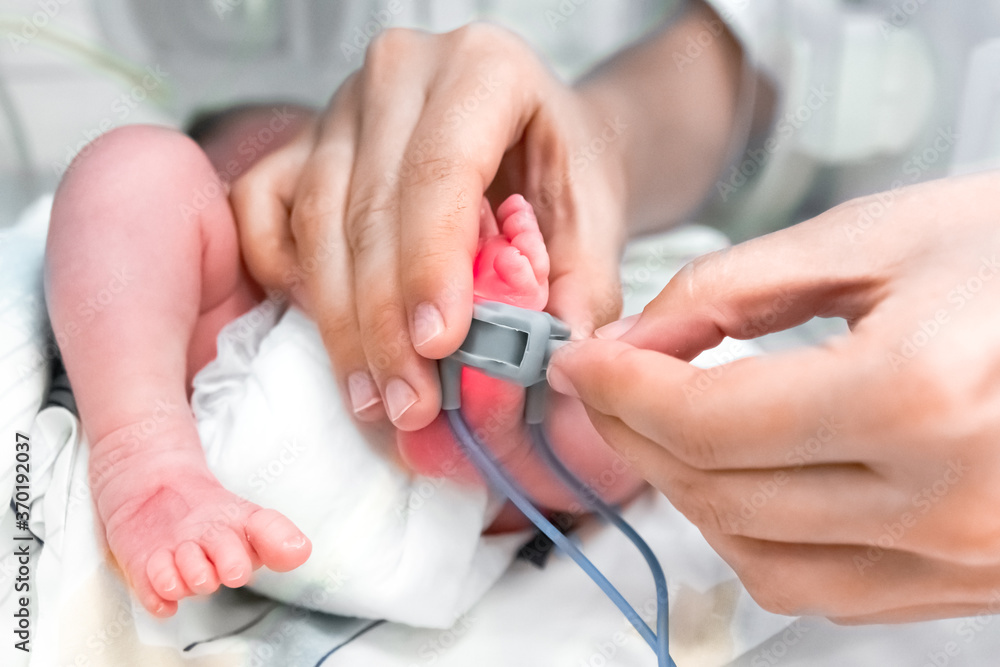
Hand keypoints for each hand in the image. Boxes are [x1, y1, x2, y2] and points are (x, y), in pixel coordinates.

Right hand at [230, 24, 627, 430]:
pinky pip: (261, 210)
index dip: (431, 264)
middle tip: (408, 404)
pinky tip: (324, 327)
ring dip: (341, 323)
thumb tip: (549, 360)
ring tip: (375, 398)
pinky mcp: (303, 144)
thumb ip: (579, 285)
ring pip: (316, 221)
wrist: (538, 138)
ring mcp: (341, 107)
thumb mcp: (594, 218)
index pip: (440, 170)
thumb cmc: (563, 170)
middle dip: (385, 322)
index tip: (437, 345)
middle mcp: (400, 74)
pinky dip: (283, 274)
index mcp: (484, 69)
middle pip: (369, 208)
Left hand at [547, 172, 999, 622]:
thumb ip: (733, 290)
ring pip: (758, 556)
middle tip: (603, 383)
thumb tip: (637, 342)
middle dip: (636, 434)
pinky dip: (751, 535)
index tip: (581, 361)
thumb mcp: (874, 238)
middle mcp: (945, 498)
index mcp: (921, 395)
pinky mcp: (966, 580)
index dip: (621, 390)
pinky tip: (735, 477)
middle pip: (721, 491)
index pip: (709, 420)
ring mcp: (962, 555)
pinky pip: (819, 587)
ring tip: (659, 425)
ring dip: (685, 490)